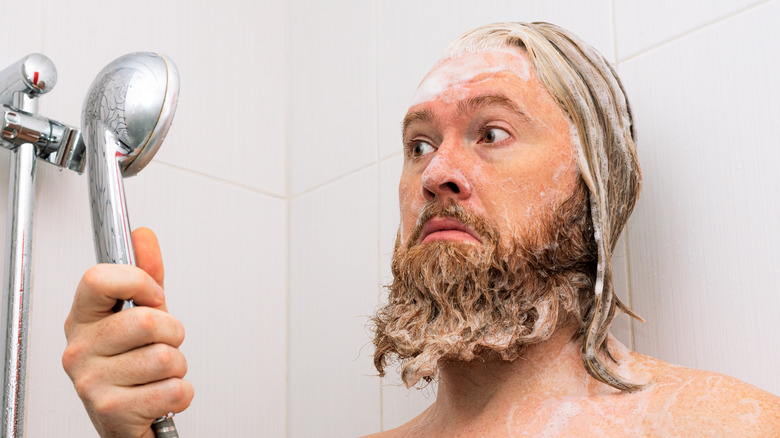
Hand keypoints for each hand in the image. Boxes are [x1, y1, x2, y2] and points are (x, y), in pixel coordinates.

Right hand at [63, 228, 193, 437]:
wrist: (125, 422)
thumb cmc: (132, 366)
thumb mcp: (140, 316)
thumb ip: (146, 276)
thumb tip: (143, 236)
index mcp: (83, 318)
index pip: (100, 278)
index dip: (140, 282)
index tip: (154, 296)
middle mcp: (80, 349)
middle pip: (148, 321)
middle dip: (174, 333)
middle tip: (163, 344)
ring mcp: (91, 381)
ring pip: (166, 357)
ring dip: (178, 367)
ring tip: (158, 374)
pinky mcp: (112, 410)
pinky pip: (175, 390)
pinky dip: (181, 394)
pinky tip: (159, 396)